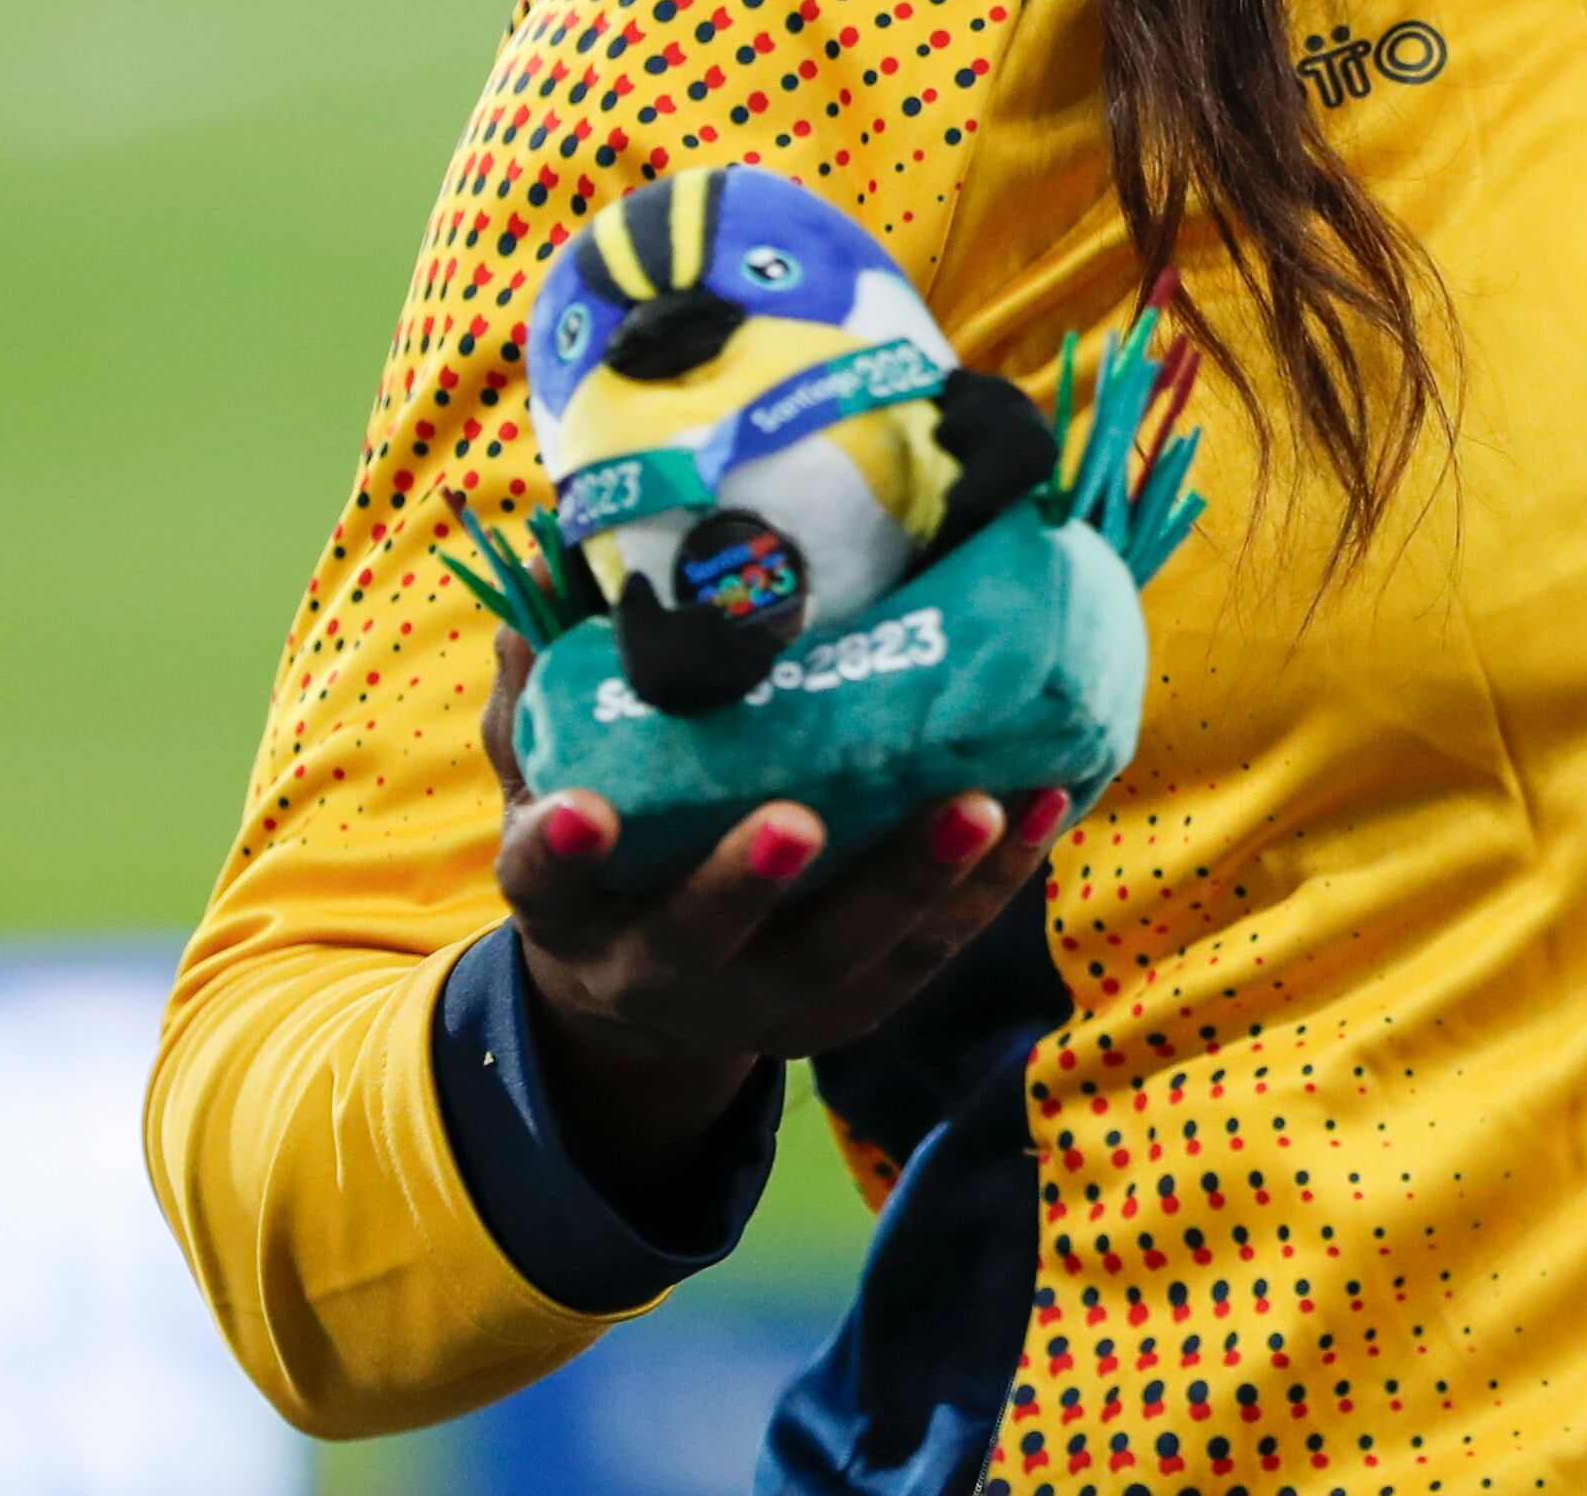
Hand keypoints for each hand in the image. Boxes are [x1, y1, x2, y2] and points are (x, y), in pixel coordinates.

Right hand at [476, 629, 1073, 1181]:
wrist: (644, 998)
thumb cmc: (612, 844)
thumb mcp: (552, 777)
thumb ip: (549, 693)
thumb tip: (548, 574)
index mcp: (568, 905)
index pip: (544, 882)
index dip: (561, 851)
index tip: (583, 809)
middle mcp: (654, 969)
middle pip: (703, 942)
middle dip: (749, 883)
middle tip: (799, 818)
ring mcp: (756, 1004)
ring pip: (839, 961)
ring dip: (915, 885)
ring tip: (984, 804)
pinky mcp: (844, 1012)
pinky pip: (922, 958)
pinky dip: (984, 890)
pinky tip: (1041, 809)